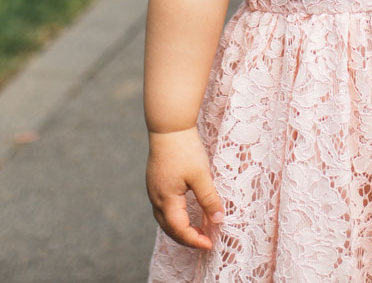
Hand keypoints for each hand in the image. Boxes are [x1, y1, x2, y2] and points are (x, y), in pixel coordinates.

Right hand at [147, 128, 223, 250]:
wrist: (169, 127)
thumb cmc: (185, 149)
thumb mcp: (201, 175)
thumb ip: (209, 198)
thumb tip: (218, 220)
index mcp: (166, 199)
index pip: (179, 229)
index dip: (194, 240)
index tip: (210, 244)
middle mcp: (156, 198)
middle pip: (169, 228)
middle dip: (187, 238)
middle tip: (205, 241)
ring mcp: (154, 191)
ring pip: (165, 220)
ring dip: (180, 229)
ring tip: (198, 232)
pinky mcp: (155, 184)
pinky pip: (163, 209)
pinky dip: (175, 218)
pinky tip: (186, 215)